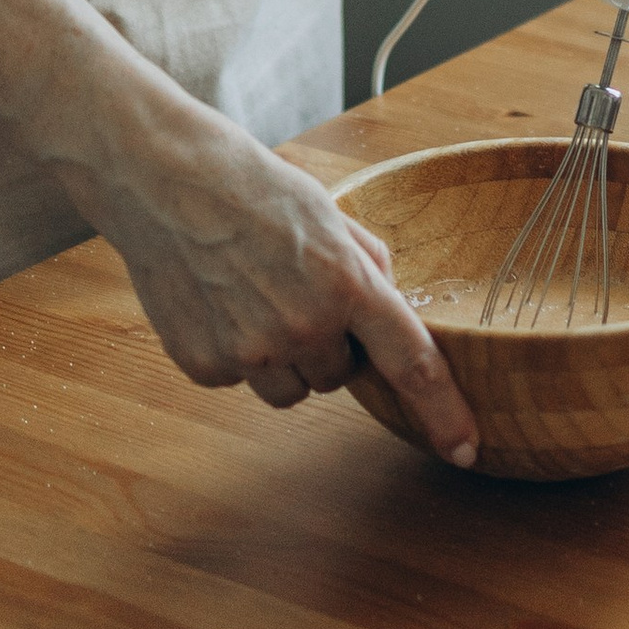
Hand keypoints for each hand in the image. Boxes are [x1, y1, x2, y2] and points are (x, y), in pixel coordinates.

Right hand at [56, 101, 480, 466]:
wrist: (162, 179)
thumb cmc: (250, 185)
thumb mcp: (329, 211)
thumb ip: (367, 264)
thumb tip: (391, 305)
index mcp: (346, 283)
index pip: (412, 363)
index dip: (443, 412)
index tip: (465, 449)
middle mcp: (303, 327)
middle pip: (340, 377)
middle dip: (329, 344)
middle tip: (293, 291)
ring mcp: (250, 352)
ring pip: (291, 390)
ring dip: (285, 358)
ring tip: (252, 296)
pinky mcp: (204, 365)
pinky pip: (239, 382)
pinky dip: (235, 353)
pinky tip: (217, 302)